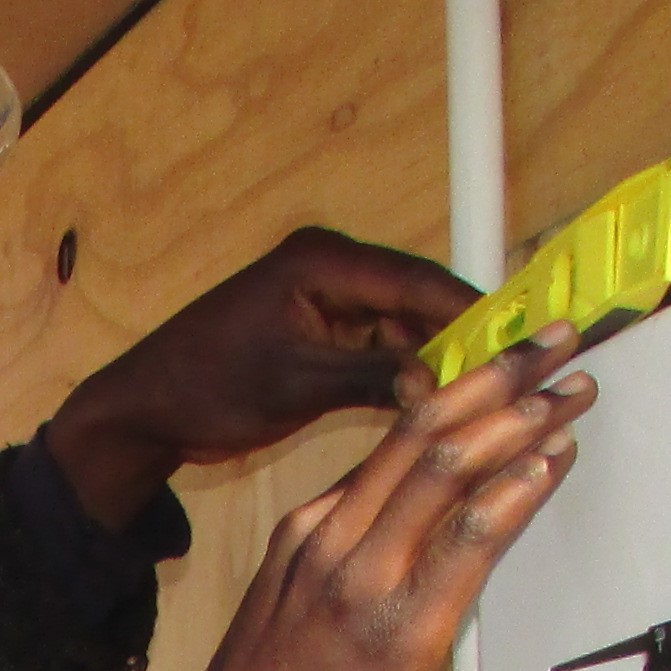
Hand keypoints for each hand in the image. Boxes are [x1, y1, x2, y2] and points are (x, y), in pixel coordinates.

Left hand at [41, 229, 483, 531]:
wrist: (147, 408)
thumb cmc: (204, 386)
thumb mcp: (295, 385)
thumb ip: (371, 377)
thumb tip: (437, 388)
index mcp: (322, 261)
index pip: (418, 281)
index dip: (475, 313)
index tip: (524, 338)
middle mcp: (329, 268)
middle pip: (419, 299)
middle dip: (463, 338)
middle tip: (516, 375)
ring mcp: (326, 299)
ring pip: (404, 326)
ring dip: (436, 359)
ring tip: (489, 394)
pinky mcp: (320, 331)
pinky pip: (379, 345)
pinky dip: (404, 371)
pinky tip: (437, 401)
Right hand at [105, 332, 595, 670]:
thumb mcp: (280, 614)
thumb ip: (332, 564)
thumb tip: (391, 531)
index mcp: (306, 532)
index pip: (393, 437)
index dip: (458, 389)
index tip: (502, 365)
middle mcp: (334, 540)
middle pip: (426, 431)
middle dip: (499, 378)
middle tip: (551, 344)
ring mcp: (366, 581)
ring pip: (449, 469)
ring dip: (520, 421)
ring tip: (567, 392)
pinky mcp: (401, 631)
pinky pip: (466, 540)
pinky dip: (513, 494)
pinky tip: (547, 466)